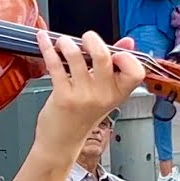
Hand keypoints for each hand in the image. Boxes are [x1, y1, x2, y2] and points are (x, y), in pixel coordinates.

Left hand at [34, 31, 145, 165]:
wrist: (62, 141)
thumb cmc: (82, 117)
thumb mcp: (104, 93)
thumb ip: (116, 66)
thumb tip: (128, 42)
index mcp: (118, 93)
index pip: (135, 72)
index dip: (127, 57)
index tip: (116, 51)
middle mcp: (102, 95)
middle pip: (103, 57)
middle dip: (92, 39)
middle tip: (86, 38)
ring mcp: (82, 96)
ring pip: (76, 57)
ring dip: (66, 43)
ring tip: (63, 42)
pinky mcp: (62, 96)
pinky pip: (55, 65)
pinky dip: (47, 48)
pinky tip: (44, 41)